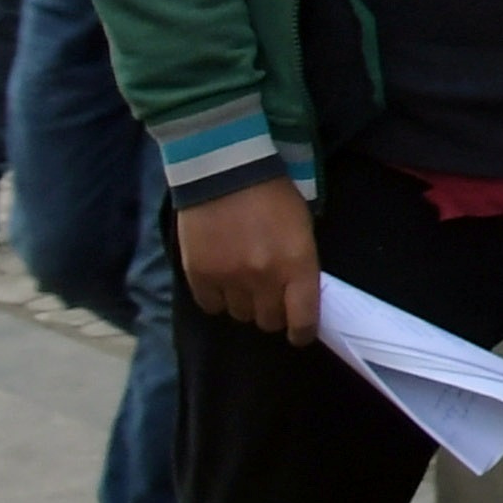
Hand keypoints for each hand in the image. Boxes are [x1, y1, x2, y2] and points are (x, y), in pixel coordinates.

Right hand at [177, 178, 323, 342]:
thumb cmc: (273, 193)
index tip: (300, 334)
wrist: (225, 169)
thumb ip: (301, 263)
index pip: (303, 318)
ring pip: (239, 315)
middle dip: (272, 313)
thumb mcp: (302, 226)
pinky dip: (217, 298)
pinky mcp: (199, 275)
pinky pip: (211, 305)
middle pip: (268, 321)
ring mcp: (229, 278)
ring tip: (243, 283)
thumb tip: (298, 294)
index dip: (302, 332)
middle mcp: (264, 278)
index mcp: (298, 264)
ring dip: (244, 304)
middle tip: (270, 298)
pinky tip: (220, 281)